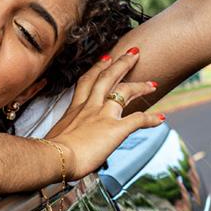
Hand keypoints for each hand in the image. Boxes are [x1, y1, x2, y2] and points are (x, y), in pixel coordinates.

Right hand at [46, 49, 165, 179]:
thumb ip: (63, 137)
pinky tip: (161, 118)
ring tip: (153, 83)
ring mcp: (103, 115)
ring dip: (140, 86)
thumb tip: (61, 147)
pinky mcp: (115, 128)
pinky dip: (151, 119)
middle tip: (133, 53)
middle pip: (107, 77)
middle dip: (122, 63)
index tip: (105, 59)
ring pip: (124, 91)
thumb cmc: (49, 153)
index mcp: (75, 109)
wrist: (53, 157)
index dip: (97, 69)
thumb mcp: (54, 138)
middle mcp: (89, 107)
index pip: (87, 83)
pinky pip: (138, 119)